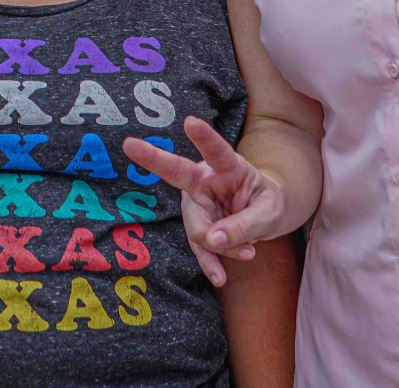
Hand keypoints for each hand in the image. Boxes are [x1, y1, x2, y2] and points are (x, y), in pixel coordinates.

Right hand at [122, 117, 287, 286]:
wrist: (266, 217)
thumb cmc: (268, 203)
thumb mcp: (269, 212)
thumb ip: (245, 224)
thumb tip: (212, 240)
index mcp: (227, 166)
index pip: (216, 150)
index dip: (204, 137)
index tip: (190, 122)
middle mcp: (204, 180)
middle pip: (177, 171)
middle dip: (153, 158)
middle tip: (129, 144)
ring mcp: (197, 204)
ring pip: (196, 226)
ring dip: (221, 244)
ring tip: (249, 252)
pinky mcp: (198, 227)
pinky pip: (199, 247)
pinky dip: (211, 262)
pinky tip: (220, 276)